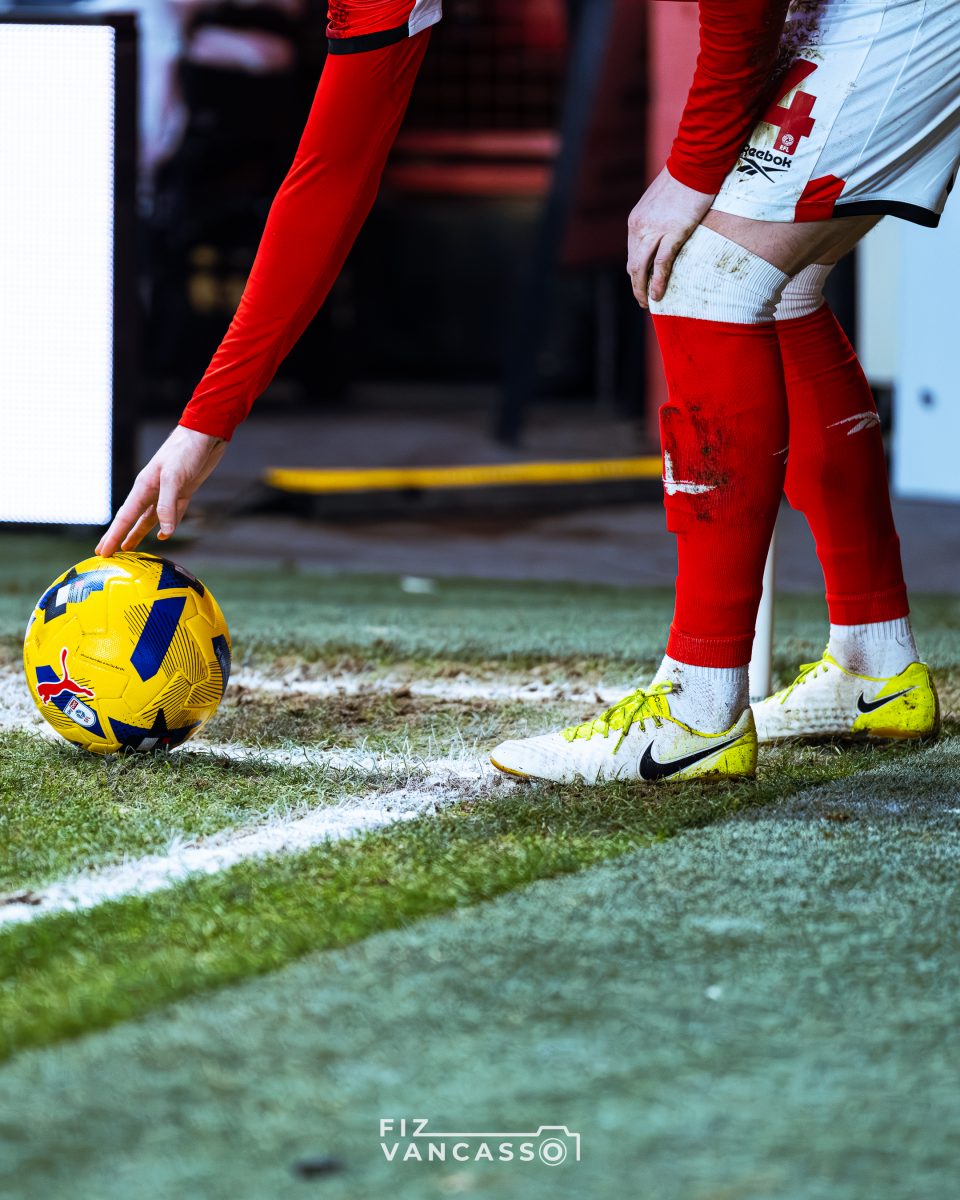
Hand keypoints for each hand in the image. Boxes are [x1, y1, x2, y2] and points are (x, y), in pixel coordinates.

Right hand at [96, 425, 226, 556]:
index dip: (114, 535)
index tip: (102, 552)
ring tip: (128, 549)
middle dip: (119, 536)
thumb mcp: (175, 477)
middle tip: (107, 553)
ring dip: (139, 533)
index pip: (125, 517)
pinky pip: (171, 513)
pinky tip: (162, 534)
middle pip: (132, 519)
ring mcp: (167, 492)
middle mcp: (152, 490)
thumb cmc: (185, 450)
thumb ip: (167, 505)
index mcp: (144, 486)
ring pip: (149, 518)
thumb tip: (164, 533)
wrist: (206, 434)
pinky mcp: (183, 492)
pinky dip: (166, 525)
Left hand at [627, 167, 715, 307]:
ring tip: (648, 303)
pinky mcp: (673, 232)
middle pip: (633, 265)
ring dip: (643, 289)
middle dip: (636, 286)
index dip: (636, 273)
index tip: (641, 285)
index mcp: (636, 221)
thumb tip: (665, 230)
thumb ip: (658, 219)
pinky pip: (661, 263)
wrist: (695, 162)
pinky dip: (658, 282)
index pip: (632, 253)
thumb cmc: (683, 179)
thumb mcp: (661, 201)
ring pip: (642, 268)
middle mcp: (640, 227)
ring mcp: (655, 230)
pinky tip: (658, 295)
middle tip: (643, 301)